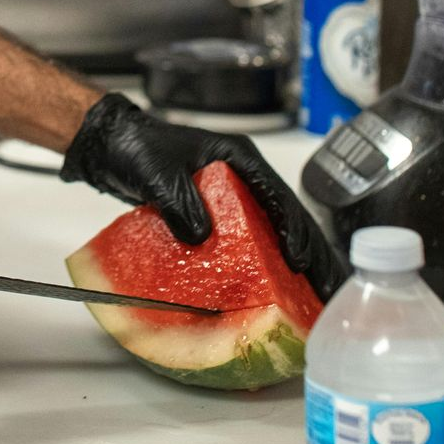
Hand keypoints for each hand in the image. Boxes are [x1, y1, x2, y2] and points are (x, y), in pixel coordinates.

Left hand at [60, 94, 346, 300]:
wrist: (113, 147)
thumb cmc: (138, 149)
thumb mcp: (159, 174)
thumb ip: (180, 202)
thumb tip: (201, 237)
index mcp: (239, 159)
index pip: (278, 197)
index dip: (293, 231)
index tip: (299, 262)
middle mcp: (245, 177)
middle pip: (288, 218)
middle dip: (313, 254)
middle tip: (329, 290)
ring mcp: (236, 196)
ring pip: (276, 231)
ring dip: (299, 263)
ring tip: (318, 296)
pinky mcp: (222, 214)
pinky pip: (252, 241)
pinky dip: (268, 265)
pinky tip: (280, 291)